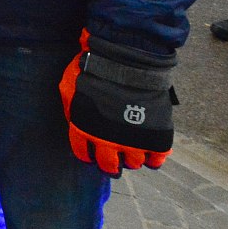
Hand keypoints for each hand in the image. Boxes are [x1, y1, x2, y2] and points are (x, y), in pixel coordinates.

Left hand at [59, 31, 176, 175]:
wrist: (126, 62)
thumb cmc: (95, 70)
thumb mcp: (70, 86)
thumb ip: (71, 106)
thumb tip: (73, 119)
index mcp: (84, 131)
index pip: (83, 154)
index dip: (88, 154)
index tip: (93, 153)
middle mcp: (107, 142)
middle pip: (109, 166)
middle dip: (110, 165)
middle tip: (114, 161)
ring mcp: (133, 142)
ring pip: (133, 163)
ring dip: (131, 159)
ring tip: (132, 150)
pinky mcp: (155, 138)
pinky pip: (156, 160)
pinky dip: (154, 159)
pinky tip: (151, 152)